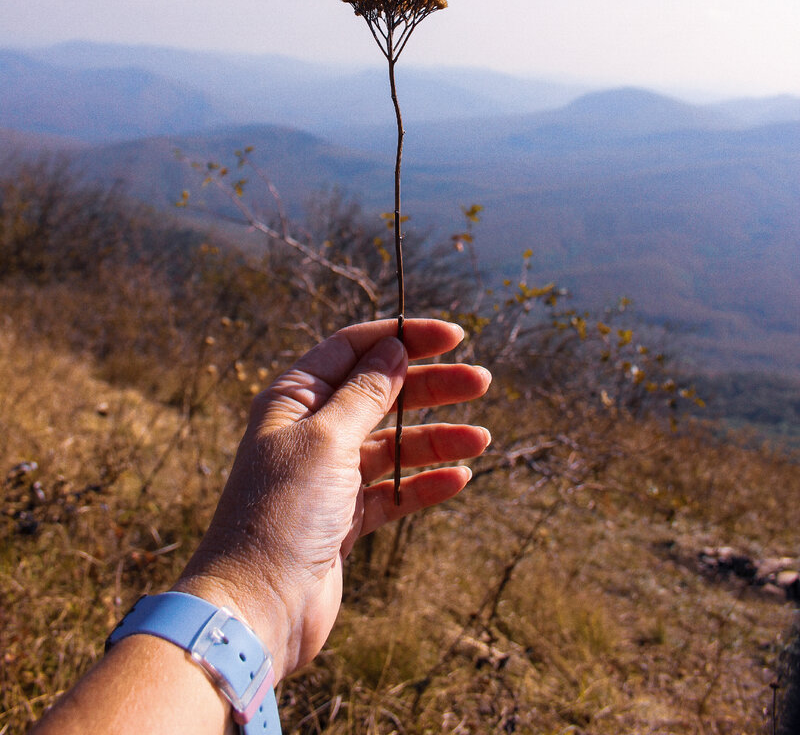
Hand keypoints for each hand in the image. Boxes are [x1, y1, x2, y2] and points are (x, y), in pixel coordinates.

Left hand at [175, 318, 490, 680]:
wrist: (258, 607)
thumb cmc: (281, 513)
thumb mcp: (328, 440)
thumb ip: (366, 393)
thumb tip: (393, 348)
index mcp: (295, 399)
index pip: (354, 349)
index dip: (403, 338)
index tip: (454, 337)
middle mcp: (311, 432)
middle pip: (381, 393)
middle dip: (431, 386)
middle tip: (481, 383)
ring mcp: (328, 476)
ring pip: (393, 444)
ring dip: (437, 438)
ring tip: (482, 438)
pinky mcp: (344, 519)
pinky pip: (393, 490)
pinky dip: (424, 483)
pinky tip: (460, 478)